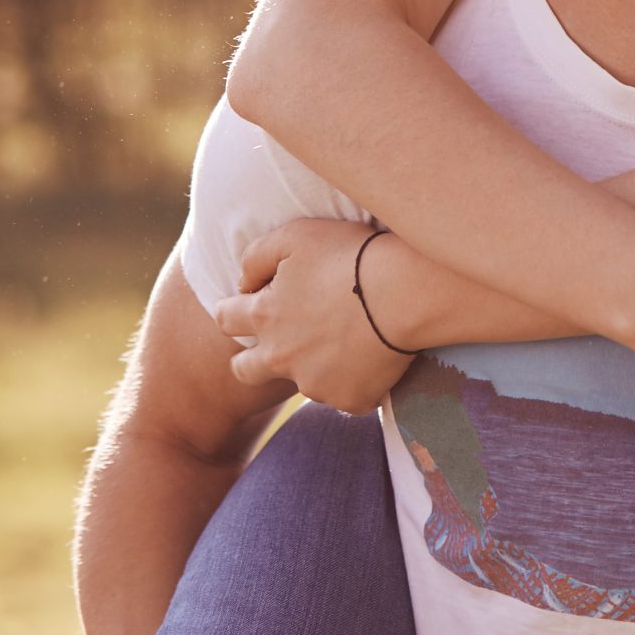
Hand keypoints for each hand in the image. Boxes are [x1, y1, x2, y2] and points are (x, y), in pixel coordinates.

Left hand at [212, 219, 412, 412]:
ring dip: (312, 364)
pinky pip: (345, 395)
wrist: (409, 291)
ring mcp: (315, 384)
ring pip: (300, 380)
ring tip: (347, 336)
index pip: (225, 320)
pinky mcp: (350, 399)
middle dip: (251, 357)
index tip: (252, 303)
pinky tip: (373, 356)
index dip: (233, 310)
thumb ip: (256, 256)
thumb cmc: (353, 255)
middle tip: (282, 338)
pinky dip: (354, 379)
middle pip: (244, 371)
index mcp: (264, 316)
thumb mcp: (296, 236)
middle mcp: (281, 357)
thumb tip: (243, 282)